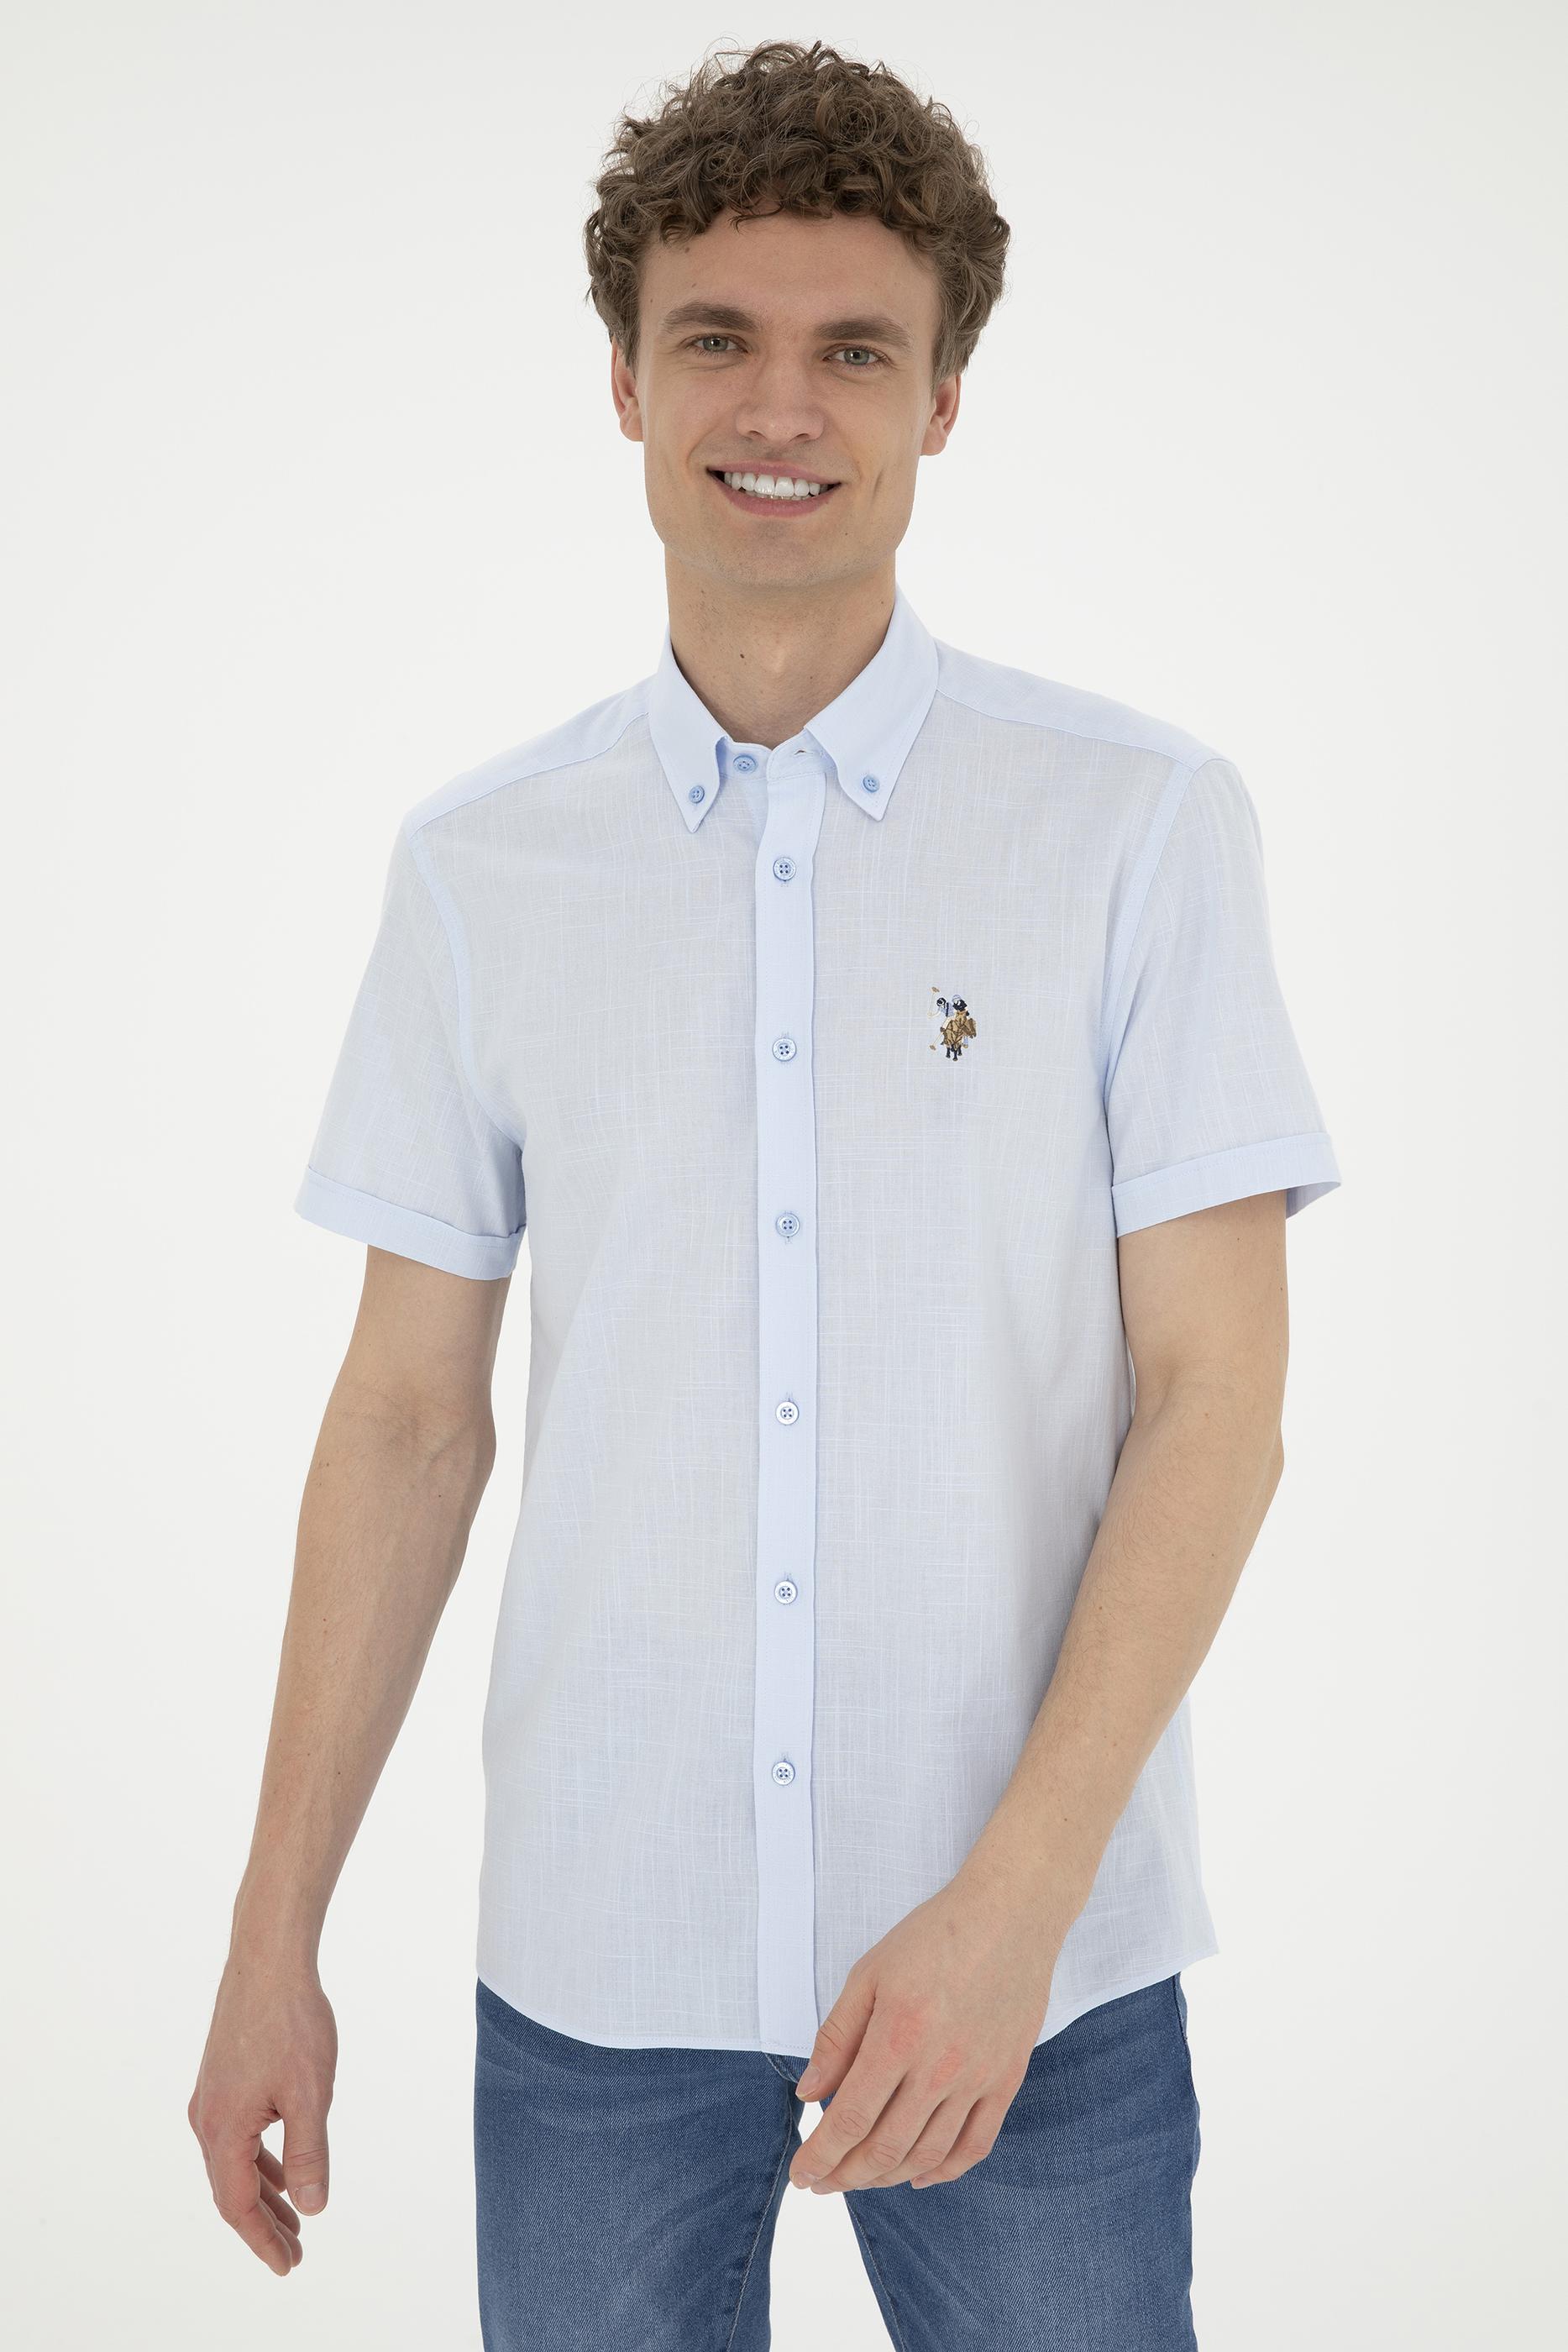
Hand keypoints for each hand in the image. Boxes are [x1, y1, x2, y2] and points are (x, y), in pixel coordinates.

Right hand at [188, 1952, 337, 2274]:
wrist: (268, 1959)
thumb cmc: (291, 2022)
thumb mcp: (310, 2094)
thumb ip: (309, 2154)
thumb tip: (312, 2208)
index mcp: (222, 2130)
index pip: (237, 2205)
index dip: (263, 2240)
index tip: (288, 2266)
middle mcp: (208, 2118)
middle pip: (233, 2189)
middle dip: (265, 2225)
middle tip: (295, 2254)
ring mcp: (212, 2096)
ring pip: (236, 2162)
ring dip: (264, 2193)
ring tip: (295, 2221)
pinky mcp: (224, 2077)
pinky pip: (239, 2135)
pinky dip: (261, 2159)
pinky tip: (284, 2167)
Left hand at [788, 1863, 1063, 2194]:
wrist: (1009, 1915)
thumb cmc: (934, 1936)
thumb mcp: (869, 1973)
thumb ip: (836, 2036)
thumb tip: (809, 2094)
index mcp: (897, 2037)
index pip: (849, 2120)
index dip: (821, 2156)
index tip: (803, 2174)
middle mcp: (938, 2068)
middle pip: (886, 2148)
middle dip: (846, 2175)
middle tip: (823, 2182)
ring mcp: (977, 2079)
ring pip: (927, 2154)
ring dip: (888, 2177)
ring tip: (861, 2178)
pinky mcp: (1006, 2081)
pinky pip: (975, 2145)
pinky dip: (943, 2171)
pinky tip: (919, 2175)